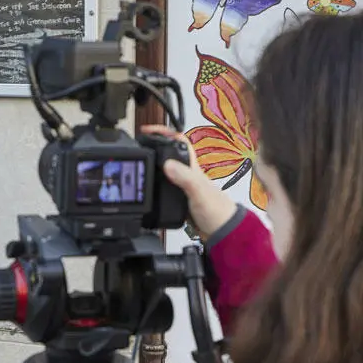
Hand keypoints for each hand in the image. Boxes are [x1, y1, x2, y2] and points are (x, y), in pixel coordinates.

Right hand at [142, 124, 238, 240]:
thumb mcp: (198, 192)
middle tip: (139, 144)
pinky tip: (149, 189)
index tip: (147, 130)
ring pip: (167, 170)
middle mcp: (188, 175)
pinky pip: (166, 187)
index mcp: (192, 168)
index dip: (163, 132)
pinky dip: (156, 185)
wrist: (223, 232)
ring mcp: (184, 187)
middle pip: (170, 153)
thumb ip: (185, 177)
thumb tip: (168, 164)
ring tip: (140, 163)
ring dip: (154, 165)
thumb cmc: (217, 211)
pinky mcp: (181, 200)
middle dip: (154, 146)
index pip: (178, 141)